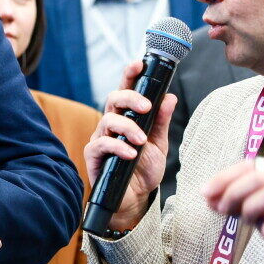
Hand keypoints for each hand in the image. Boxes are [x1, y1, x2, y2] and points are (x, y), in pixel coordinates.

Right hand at [83, 60, 177, 231]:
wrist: (134, 199)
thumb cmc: (143, 170)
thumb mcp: (159, 144)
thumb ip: (162, 121)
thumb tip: (170, 97)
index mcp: (126, 117)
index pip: (126, 90)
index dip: (129, 75)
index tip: (138, 65)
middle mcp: (111, 124)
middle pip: (113, 99)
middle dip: (130, 98)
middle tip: (146, 108)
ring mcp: (100, 139)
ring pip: (107, 120)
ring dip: (127, 128)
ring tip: (141, 141)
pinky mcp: (94, 156)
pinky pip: (102, 144)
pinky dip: (118, 147)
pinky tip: (130, 153)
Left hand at [203, 160, 263, 263]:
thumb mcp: (259, 213)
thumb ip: (237, 202)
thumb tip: (208, 197)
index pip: (251, 166)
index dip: (224, 177)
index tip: (205, 192)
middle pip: (259, 178)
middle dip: (233, 192)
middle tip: (222, 209)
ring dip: (249, 208)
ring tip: (248, 221)